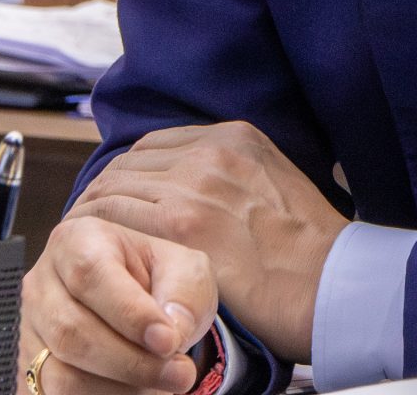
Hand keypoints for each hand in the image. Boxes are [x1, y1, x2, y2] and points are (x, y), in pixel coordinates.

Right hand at [21, 214, 215, 393]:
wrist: (145, 307)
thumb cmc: (162, 281)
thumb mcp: (186, 271)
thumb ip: (182, 294)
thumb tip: (170, 333)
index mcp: (78, 240)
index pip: (91, 274)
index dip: (129, 313)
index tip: (169, 341)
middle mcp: (42, 284)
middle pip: (72, 332)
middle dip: (132, 363)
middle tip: (180, 375)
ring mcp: (29, 332)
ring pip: (61, 376)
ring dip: (119, 390)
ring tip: (161, 386)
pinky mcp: (29, 373)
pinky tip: (135, 394)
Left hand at [70, 121, 348, 361]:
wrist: (331, 281)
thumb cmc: (308, 248)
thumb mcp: (275, 180)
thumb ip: (234, 173)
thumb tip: (198, 189)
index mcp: (235, 136)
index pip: (155, 145)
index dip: (132, 174)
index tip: (120, 199)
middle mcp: (212, 150)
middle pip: (131, 162)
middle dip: (108, 191)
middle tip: (92, 223)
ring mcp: (195, 184)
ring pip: (118, 187)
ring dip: (97, 212)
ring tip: (85, 240)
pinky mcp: (183, 225)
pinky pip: (118, 217)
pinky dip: (98, 231)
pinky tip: (93, 253)